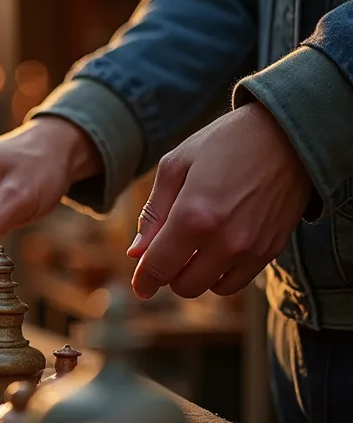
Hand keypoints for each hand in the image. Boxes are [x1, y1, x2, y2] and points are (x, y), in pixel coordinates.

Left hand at [126, 102, 308, 298]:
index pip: (159, 269)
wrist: (287, 134)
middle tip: (170, 251)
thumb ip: (152, 214)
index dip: (144, 281)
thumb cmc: (224, 144)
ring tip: (196, 246)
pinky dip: (222, 273)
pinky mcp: (272, 249)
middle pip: (184, 286)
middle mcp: (225, 240)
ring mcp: (252, 248)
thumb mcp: (175, 166)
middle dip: (170, 273)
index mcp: (193, 216)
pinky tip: (218, 248)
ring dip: (197, 275)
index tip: (139, 285)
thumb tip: (136, 254)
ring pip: (212, 288)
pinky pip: (238, 281)